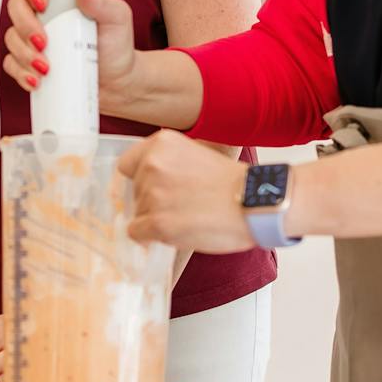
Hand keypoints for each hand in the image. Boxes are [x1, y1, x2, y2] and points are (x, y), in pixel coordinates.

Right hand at [3, 0, 142, 111]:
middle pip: (16, 6)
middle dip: (25, 25)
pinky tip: (37, 81)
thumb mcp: (117, 19)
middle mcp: (43, 14)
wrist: (117, 82)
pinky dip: (21, 73)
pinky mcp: (29, 62)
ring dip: (24, 53)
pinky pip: (12, 64)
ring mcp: (33, 38)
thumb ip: (101, 1)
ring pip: (11, 37)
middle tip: (44, 42)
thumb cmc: (116, 45)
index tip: (43, 3)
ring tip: (46, 68)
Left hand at [118, 130, 255, 253]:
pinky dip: (150, 237)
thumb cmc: (232, 183)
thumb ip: (169, 163)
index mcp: (161, 144)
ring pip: (137, 213)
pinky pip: (137, 233)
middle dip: (152, 201)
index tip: (153, 188)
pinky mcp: (157, 223)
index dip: (140, 179)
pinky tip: (174, 233)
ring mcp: (153, 194)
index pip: (127, 164)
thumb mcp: (196, 154)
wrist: (254, 203)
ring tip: (186, 218)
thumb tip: (150, 183)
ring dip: (155, 219)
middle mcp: (152, 165)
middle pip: (135, 191)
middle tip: (181, 206)